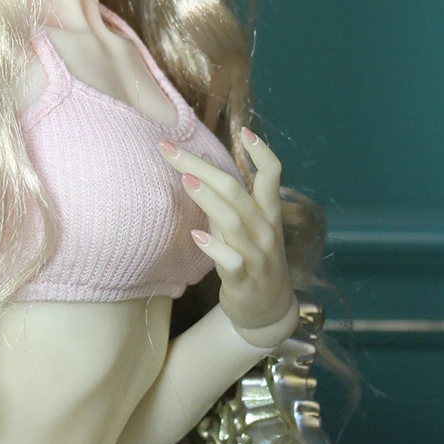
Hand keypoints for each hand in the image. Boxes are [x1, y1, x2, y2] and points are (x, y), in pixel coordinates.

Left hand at [158, 128, 294, 334]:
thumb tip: (201, 166)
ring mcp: (257, 256)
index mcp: (267, 213)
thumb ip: (226, 202)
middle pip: (237, 191)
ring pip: (234, 222)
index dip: (262, 152)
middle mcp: (265, 230)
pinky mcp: (244, 280)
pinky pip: (230, 261)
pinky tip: (197, 236)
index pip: (272, 175)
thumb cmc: (250, 262)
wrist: (268, 313)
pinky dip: (214, 248)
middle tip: (171, 149)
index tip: (245, 130)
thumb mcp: (243, 229)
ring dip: (209, 200)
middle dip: (203, 166)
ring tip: (187, 179)